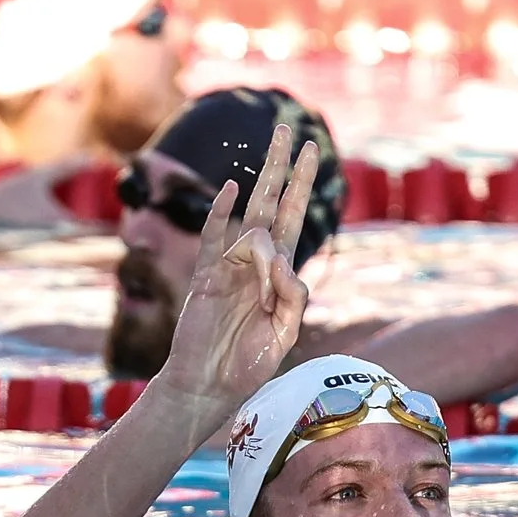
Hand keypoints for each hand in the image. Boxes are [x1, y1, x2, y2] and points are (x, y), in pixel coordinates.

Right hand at [157, 124, 322, 414]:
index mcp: (278, 274)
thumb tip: (286, 262)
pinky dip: (220, 214)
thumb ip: (293, 301)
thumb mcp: (284, 335)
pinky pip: (214, 239)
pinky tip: (230, 191)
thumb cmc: (247, 365)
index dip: (301, 186)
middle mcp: (255, 262)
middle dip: (282, 168)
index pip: (293, 218)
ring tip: (268, 234)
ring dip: (265, 222)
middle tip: (290, 130)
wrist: (209, 386)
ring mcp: (229, 266)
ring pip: (253, 230)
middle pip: (271, 203)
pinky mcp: (206, 278)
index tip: (312, 151)